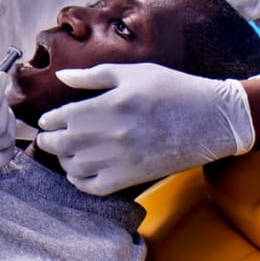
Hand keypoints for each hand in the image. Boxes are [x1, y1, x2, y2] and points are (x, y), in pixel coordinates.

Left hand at [35, 63, 254, 194]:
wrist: (212, 119)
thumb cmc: (173, 89)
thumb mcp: (133, 73)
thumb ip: (94, 76)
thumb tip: (62, 78)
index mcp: (110, 104)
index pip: (63, 117)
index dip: (49, 120)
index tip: (47, 121)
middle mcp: (112, 134)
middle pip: (63, 144)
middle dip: (48, 141)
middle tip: (47, 138)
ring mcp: (122, 158)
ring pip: (74, 167)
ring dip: (64, 160)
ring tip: (66, 153)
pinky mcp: (132, 177)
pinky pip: (94, 187)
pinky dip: (80, 181)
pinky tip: (81, 171)